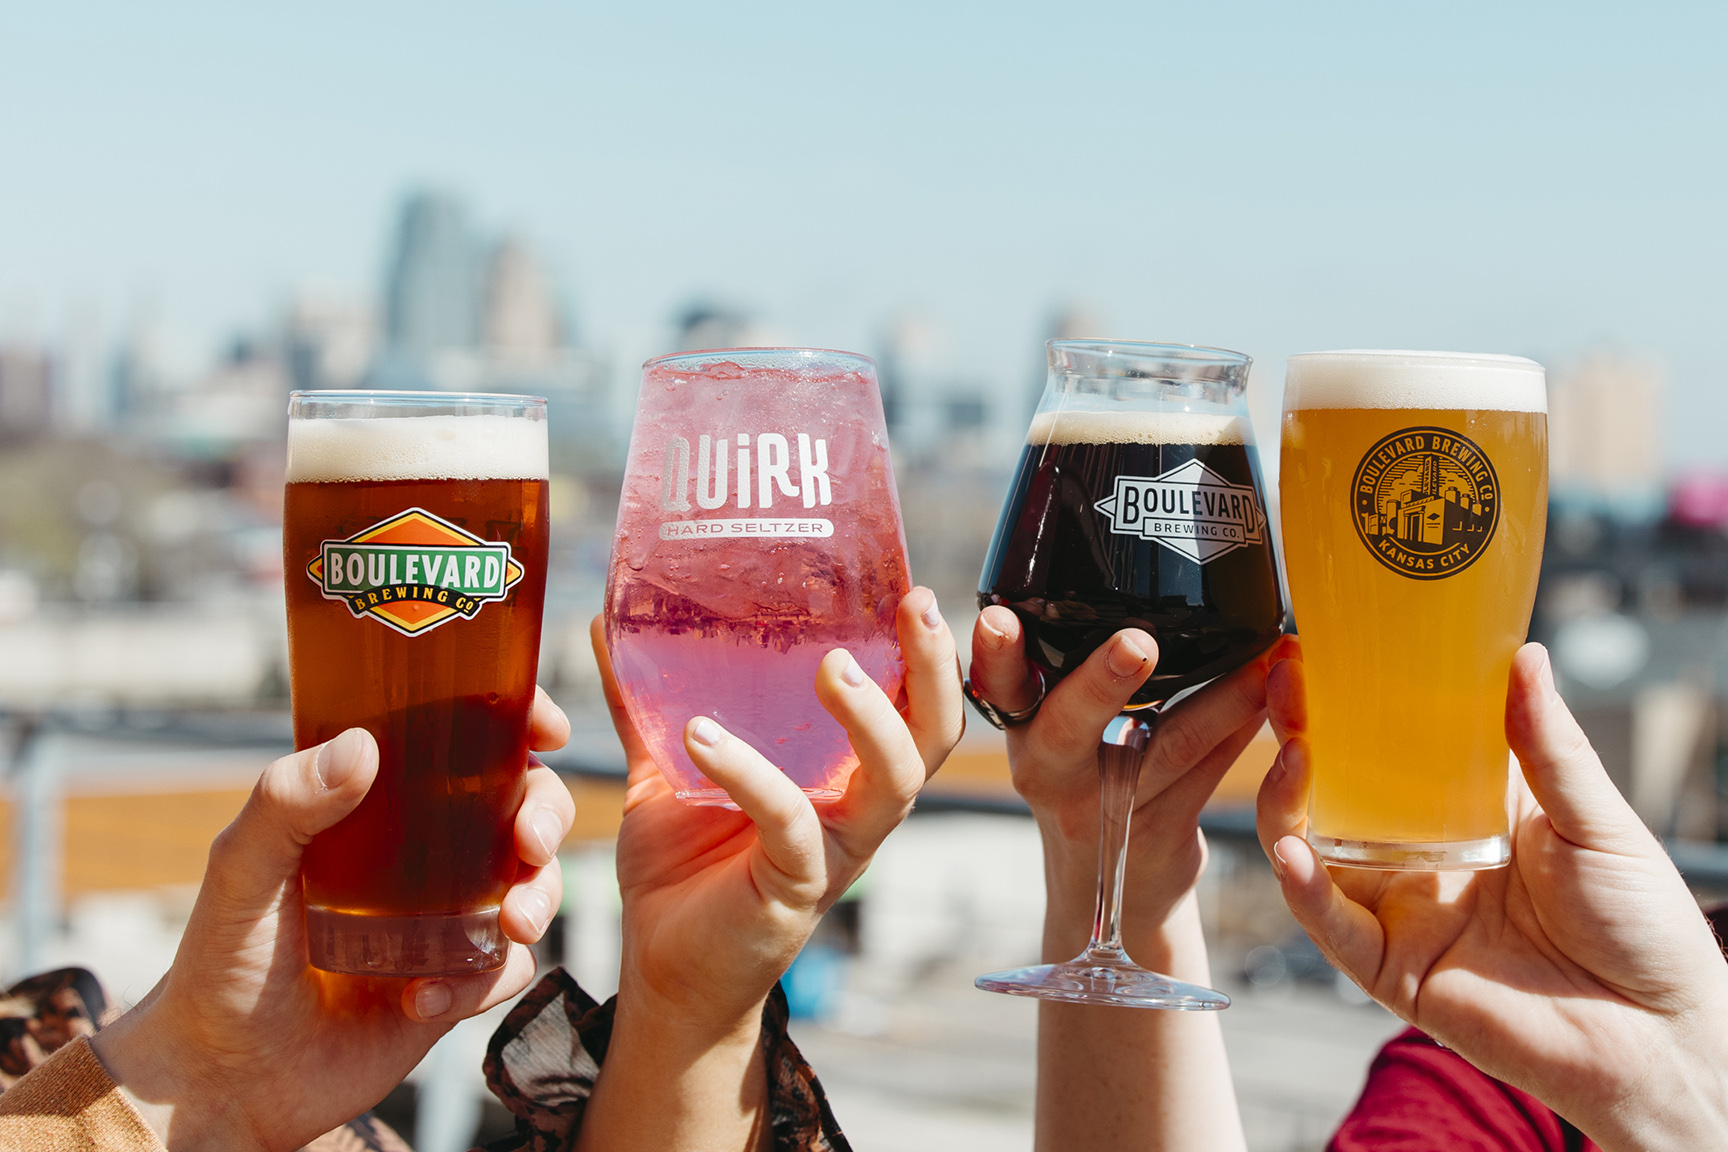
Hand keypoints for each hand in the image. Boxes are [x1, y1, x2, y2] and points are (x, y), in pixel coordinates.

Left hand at [89, 689, 574, 1151]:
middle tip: (531, 842)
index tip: (547, 729)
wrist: (229, 1081)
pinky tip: (424, 1000)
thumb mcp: (241, 871)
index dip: (518, 725)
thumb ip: (286, 805)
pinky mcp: (457, 982)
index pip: (463, 746)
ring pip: (534, 885)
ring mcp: (448, 919)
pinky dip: (483, 981)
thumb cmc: (222, 962)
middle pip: (522, 808)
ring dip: (539, 897)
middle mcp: (426, 854)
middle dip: (547, 816)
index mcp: (381, 806)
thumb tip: (362, 746)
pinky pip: (506, 969)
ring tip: (511, 925)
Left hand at [576, 587, 962, 1151]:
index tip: (917, 586)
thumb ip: (648, 697)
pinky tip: (700, 735)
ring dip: (873, 718)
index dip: (931, 650)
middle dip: (936, 666)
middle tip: (916, 604)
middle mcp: (857, 805)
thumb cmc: (683, 864)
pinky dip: (749, 772)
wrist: (662, 969)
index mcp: (845, 769)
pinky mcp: (796, 887)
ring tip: (832, 666)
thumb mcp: (668, 763)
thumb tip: (608, 618)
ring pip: (894, 779)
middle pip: (934, 733)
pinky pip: (790, 821)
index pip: (913, 701)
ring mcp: (835, 848)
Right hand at [969, 608, 1285, 1151]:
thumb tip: (1129, 574)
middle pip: (1071, 724)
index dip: (995, 655)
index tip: (999, 621)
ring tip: (1263, 658)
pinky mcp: (1161, 832)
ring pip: (1170, 746)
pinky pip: (1211, 770)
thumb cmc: (1088, 781)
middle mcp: (1054, 770)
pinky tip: (1275, 693)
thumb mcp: (1057, 732)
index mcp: (1022, 730)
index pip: (998, 685)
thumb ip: (1069, 671)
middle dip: (1103, 681)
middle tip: (1135, 644)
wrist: (1114, 887)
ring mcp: (1106, 809)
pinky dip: (1245, 726)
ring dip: (1221, 699)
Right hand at [1259, 642, 1727, 1151]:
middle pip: (1334, 795)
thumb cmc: (1644, 929)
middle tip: (1284, 685)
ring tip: (1291, 757)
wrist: (1662, 1035)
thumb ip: (1548, 746)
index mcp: (1467, 814)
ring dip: (1286, 805)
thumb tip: (1526, 658)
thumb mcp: (1595, 820)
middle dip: (1298, 738)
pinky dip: (1304, 889)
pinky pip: (1332, 927)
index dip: (1350, 705)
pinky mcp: (1395, 970)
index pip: (1389, 751)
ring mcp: (1403, 913)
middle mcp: (1421, 859)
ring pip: (1313, 854)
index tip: (1322, 654)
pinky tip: (1292, 852)